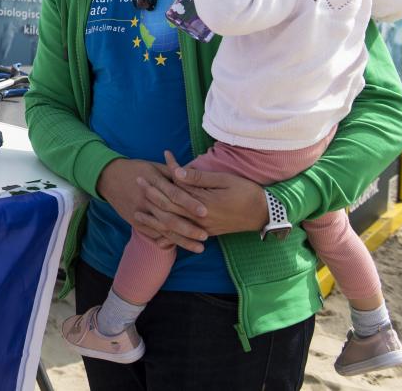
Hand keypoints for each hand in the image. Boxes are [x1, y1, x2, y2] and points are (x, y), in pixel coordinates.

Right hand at [97, 158, 208, 252]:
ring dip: (181, 240)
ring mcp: (139, 211)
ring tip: (199, 248)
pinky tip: (181, 246)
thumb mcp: (155, 166)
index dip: (189, 203)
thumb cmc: (136, 169)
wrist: (108, 177)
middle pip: (168, 216)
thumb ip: (174, 173)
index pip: (174, 194)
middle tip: (205, 236)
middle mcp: (146, 199)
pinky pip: (152, 234)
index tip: (205, 212)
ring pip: (162, 229)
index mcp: (153, 182)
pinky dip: (166, 241)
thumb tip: (194, 177)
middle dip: (188, 228)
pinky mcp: (134, 221)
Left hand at [141, 150, 266, 235]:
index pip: (176, 190)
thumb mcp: (224, 180)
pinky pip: (182, 235)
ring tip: (137, 211)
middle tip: (137, 182)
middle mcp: (199, 218)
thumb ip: (199, 178)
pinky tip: (156, 232)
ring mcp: (202, 228)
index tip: (150, 167)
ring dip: (154, 217)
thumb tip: (176, 172)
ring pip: (172, 224)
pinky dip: (167, 233)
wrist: (264, 214)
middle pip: (169, 207)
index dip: (163, 177)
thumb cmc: (246, 192)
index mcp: (203, 203)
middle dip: (152, 195)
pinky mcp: (206, 232)